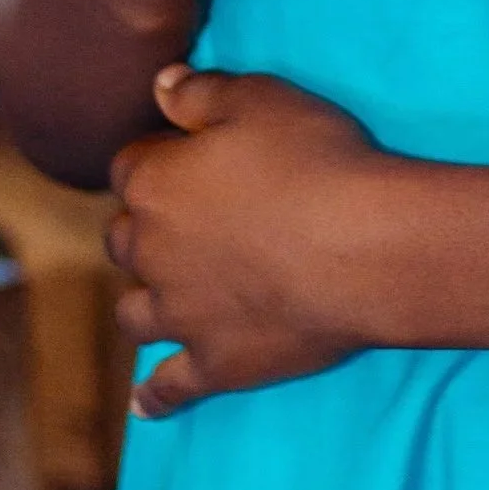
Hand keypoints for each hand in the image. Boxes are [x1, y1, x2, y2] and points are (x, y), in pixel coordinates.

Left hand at [111, 64, 393, 412]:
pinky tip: (145, 403)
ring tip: (162, 297)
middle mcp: (152, 253)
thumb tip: (159, 86)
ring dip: (144, 301)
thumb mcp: (260, 99)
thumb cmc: (316, 162)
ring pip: (135, 312)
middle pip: (124, 240)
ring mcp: (180, 315)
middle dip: (144, 229)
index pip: (130, 167)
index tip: (183, 159)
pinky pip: (171, 386)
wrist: (364, 249)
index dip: (157, 160)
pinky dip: (155, 396)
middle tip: (183, 223)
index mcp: (156, 185)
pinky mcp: (215, 363)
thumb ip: (200, 92)